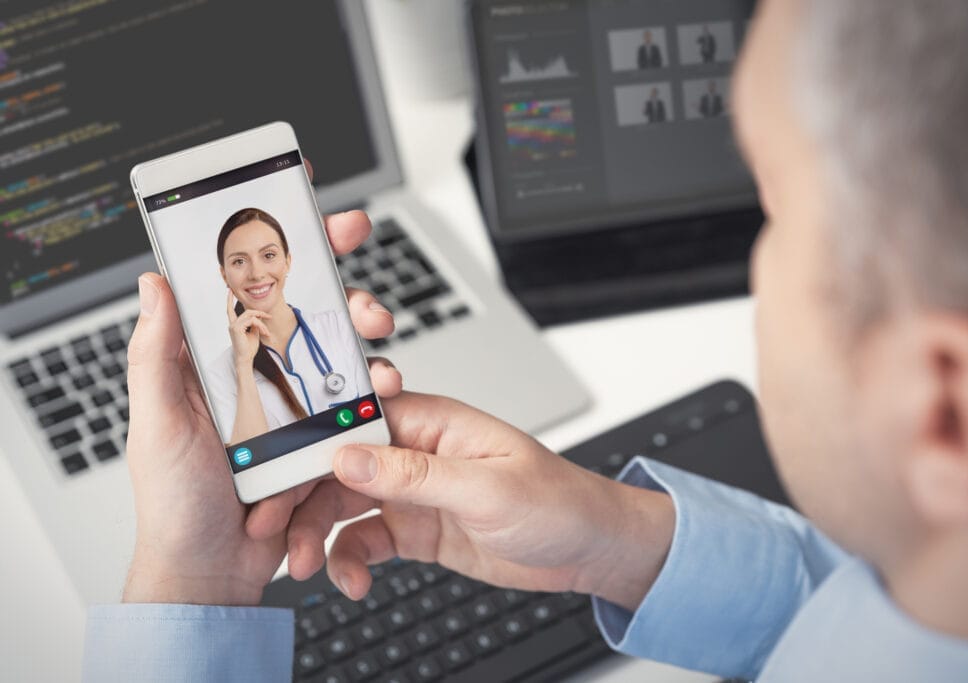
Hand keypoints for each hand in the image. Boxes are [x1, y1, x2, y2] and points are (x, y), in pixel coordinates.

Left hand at [123, 163, 403, 605]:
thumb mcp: (155, 422)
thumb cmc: (174, 503)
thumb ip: (157, 353)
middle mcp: (259, 373)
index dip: (280, 243)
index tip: (308, 206)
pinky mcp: (323, 439)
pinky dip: (377, 398)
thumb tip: (156, 282)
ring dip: (370, 344)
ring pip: (344, 353)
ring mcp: (295, 406)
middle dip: (346, 287)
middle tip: (363, 293)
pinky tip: (381, 400)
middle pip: (310, 310)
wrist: (211, 573)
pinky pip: (358, 407)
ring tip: (380, 358)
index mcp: (215, 359)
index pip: (248, 285)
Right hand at [226, 291, 268, 367]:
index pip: (230, 310)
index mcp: (235, 325)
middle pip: (248, 311)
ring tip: (266, 332)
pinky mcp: (236, 328)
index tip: (229, 291)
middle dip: (260, 313)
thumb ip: (254, 324)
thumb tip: (258, 318)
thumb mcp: (254, 333)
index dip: (229, 300)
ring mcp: (233, 326)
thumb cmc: (249, 348)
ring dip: (262, 323)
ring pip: (251, 316)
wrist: (246, 358)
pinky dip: (260, 325)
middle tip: (269, 317)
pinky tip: (263, 333)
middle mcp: (232, 324)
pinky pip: (252, 321)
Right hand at [265, 393, 676, 611]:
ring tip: (307, 571)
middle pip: (333, 466)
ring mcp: (411, 491)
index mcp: (430, 422)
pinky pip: (364, 541)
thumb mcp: (488, 488)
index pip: (351, 420)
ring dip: (316, 537)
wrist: (587, 548)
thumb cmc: (556, 501)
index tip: (270, 476)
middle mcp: (413, 452)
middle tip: (271, 536)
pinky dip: (349, 562)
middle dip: (297, 500)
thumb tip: (348, 455)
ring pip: (340, 506)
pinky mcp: (414, 529)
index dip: (305, 444)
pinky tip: (352, 583)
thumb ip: (415, 473)